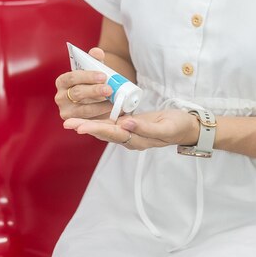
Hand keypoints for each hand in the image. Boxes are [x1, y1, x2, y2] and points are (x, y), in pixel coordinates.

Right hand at [54, 47, 112, 119]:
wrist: (94, 100)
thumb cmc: (92, 83)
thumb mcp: (94, 70)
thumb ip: (95, 60)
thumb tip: (97, 52)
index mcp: (63, 81)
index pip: (72, 77)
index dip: (87, 76)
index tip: (103, 76)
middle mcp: (60, 96)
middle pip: (77, 93)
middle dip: (95, 91)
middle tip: (110, 89)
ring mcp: (66, 111)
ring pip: (83, 109)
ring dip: (101, 105)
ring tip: (115, 102)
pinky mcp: (74, 123)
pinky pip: (88, 120)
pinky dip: (101, 116)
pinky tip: (112, 112)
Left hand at [63, 110, 199, 150]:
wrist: (187, 128)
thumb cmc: (178, 126)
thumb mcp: (165, 127)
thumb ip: (145, 128)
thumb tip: (125, 124)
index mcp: (137, 140)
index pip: (113, 134)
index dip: (96, 129)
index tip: (80, 127)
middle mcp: (130, 139)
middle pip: (105, 132)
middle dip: (86, 127)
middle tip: (68, 123)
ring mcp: (130, 133)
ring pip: (106, 128)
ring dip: (89, 124)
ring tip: (72, 122)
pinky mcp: (131, 126)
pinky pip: (113, 123)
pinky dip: (100, 120)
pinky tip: (89, 116)